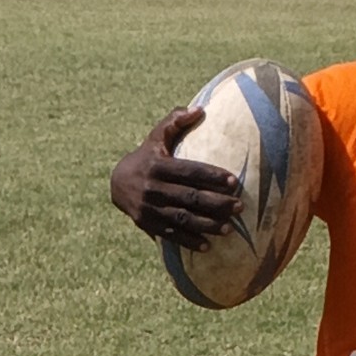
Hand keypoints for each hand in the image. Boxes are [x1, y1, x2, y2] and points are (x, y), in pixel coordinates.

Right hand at [109, 106, 242, 248]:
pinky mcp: (147, 223)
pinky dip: (188, 241)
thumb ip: (175, 121)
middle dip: (216, 203)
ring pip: (182, 218)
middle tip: (239, 207)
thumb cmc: (147, 156)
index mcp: (157, 165)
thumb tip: (199, 109)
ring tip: (229, 228)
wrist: (117, 183)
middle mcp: (153, 188)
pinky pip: (170, 234)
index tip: (233, 182)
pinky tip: (207, 246)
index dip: (212, 176)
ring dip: (207, 225)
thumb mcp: (156, 136)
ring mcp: (149, 208)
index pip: (190, 171)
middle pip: (190, 197)